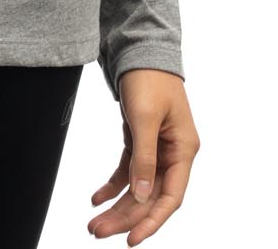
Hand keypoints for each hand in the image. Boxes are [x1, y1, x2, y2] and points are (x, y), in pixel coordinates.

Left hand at [87, 68, 199, 241]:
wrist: (139, 48)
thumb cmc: (149, 78)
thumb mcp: (145, 117)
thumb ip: (144, 158)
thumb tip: (142, 195)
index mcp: (184, 149)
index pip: (171, 197)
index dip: (152, 221)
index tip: (131, 240)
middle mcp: (173, 153)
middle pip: (150, 197)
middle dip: (125, 217)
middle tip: (96, 232)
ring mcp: (157, 148)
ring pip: (138, 188)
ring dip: (117, 206)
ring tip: (93, 223)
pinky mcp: (140, 141)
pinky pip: (128, 172)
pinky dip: (113, 185)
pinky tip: (96, 198)